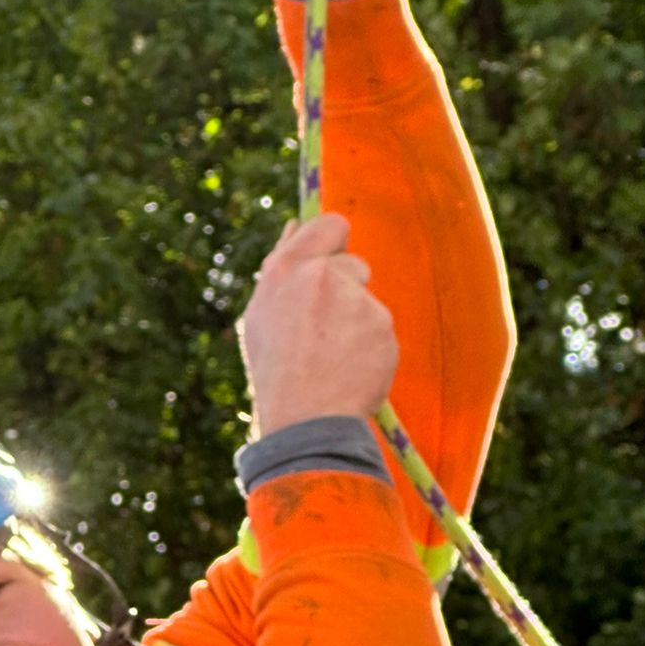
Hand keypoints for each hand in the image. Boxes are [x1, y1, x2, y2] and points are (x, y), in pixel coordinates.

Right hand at [240, 213, 398, 435]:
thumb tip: (296, 224)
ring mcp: (355, 300)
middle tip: (325, 329)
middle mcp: (320, 276)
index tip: (333, 261)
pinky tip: (350, 369)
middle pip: (354, 263)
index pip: (330, 225)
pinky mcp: (381, 325)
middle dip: (346, 288)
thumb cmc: (277, 370)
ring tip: (334, 356)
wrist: (306, 420)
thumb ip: (283, 266)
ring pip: (367, 300)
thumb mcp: (263, 314)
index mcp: (285, 270)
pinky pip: (381, 329)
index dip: (335, 242)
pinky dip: (371, 347)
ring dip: (358, 321)